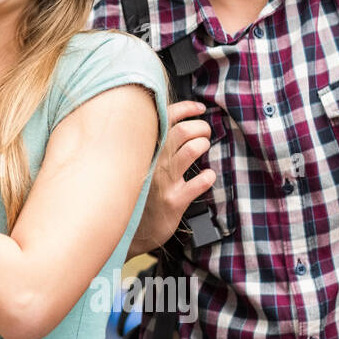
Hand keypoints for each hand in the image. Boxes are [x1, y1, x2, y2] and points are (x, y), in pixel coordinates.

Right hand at [128, 100, 216, 257]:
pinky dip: (208, 177)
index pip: (164, 118)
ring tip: (203, 147)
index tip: (199, 108)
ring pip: (191, 150)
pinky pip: (199, 182)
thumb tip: (173, 120)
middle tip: (204, 132)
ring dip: (203, 145)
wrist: (130, 230)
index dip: (185, 108)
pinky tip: (206, 177)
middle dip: (200, 127)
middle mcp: (152, 162)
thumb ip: (153, 144)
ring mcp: (163, 182)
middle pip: (182, 131)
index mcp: (144, 150)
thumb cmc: (139, 194)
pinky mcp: (174, 201)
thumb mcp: (139, 165)